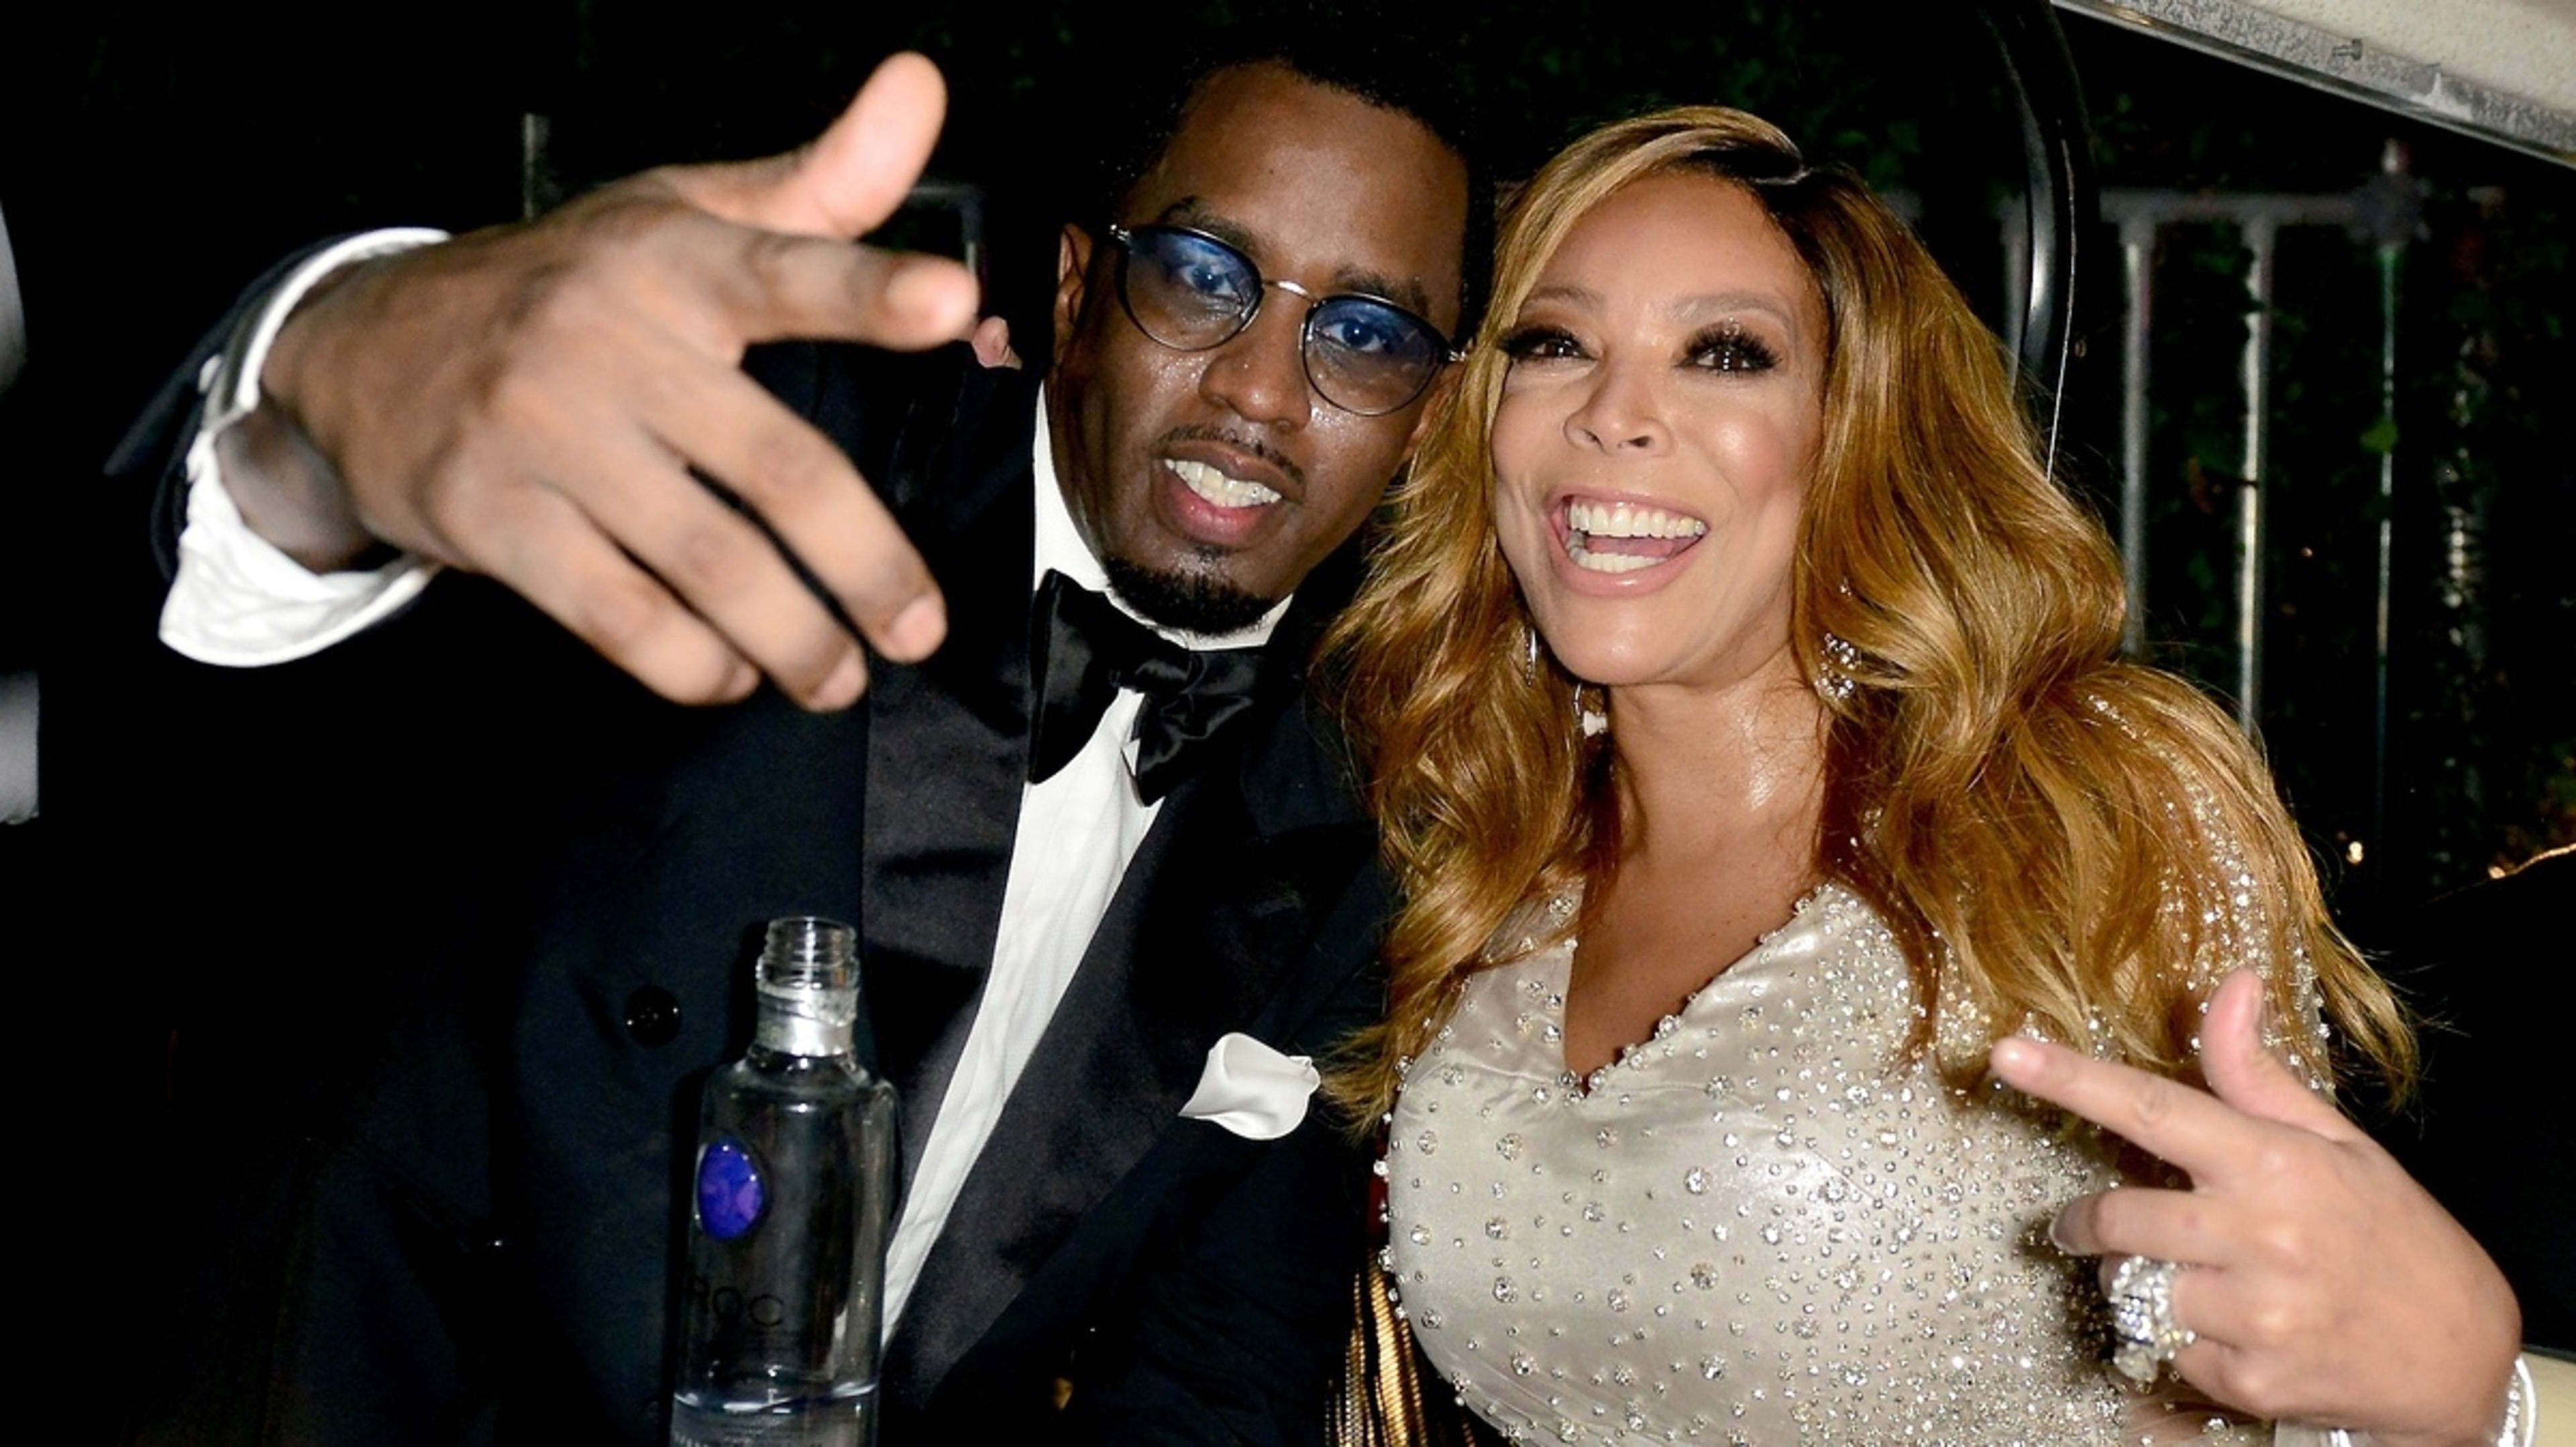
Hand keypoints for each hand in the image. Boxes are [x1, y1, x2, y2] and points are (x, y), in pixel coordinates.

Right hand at [246, 52, 979, 709]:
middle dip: (868, 567)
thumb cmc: (565, 287)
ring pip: (708, 563)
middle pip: (778, 470)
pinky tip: (729, 673)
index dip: (868, 289)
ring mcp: (545, 435)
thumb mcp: (679, 214)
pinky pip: (620, 617)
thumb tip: (922, 85)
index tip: (951, 304)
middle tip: (918, 629)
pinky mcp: (493, 518)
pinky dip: (693, 664)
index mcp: (671, 261)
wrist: (361, 351)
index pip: (786, 268)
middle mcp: (610, 342)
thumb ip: (820, 181)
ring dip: (794, 639)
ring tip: (839, 677)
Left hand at [1990, 971, 2521, 1446]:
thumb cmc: (2393, 1235)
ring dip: (2148, 1281)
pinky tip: (2239, 1330)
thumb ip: (2257, 1075)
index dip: (2071, 1080)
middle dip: (2090, 1222)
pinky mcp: (2250, 1381)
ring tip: (2208, 1279)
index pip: (2152, 1109)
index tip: (2006, 1053)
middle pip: (2118, 1218)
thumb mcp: (2335, 1144)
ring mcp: (2255, 1316)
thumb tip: (2228, 985)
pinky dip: (2185, 1340)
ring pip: (2136, 1288)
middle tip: (2092, 1223)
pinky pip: (2168, 1350)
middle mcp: (2259, 1237)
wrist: (2461, 1357)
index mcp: (2275, 1165)